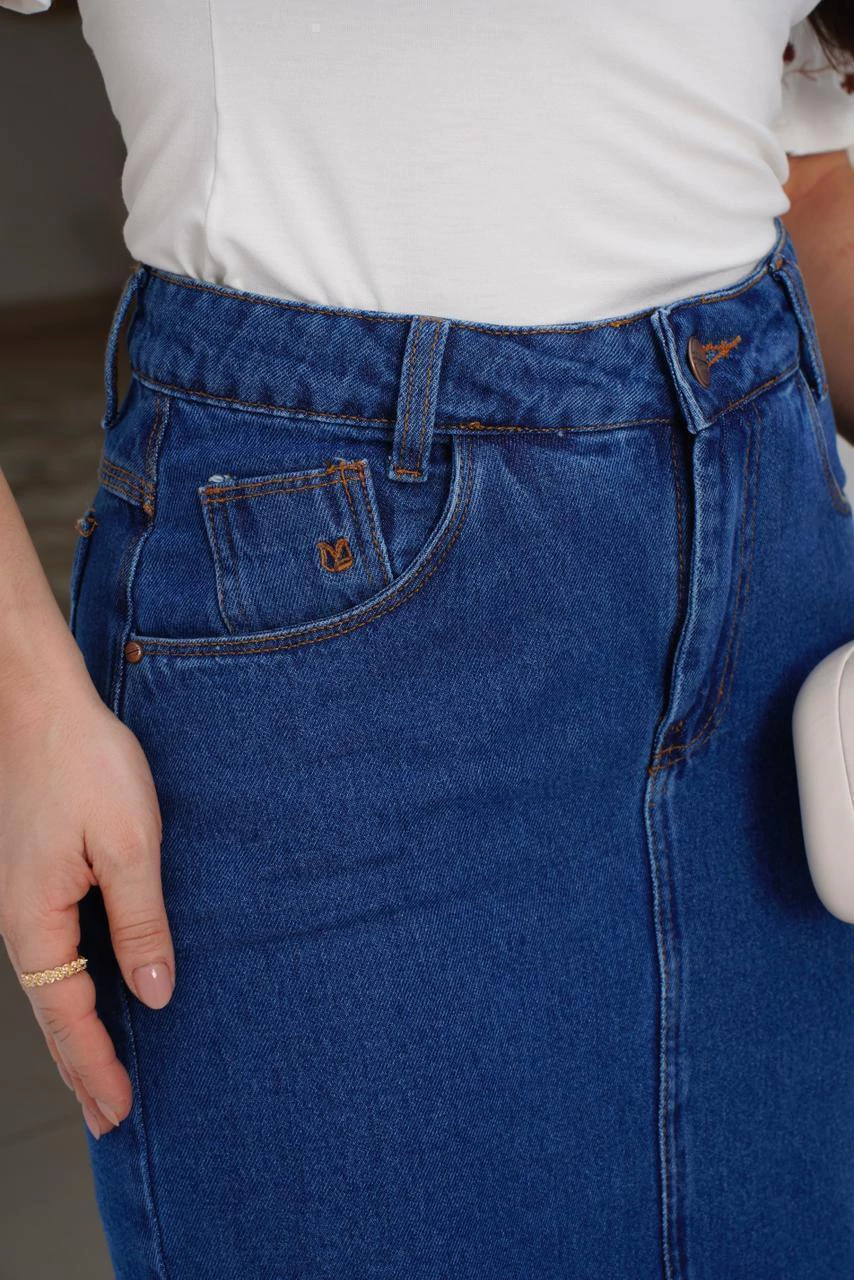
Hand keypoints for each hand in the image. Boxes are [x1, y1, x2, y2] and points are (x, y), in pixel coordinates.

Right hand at [0, 681, 173, 1138]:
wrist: (38, 702)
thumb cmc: (80, 761)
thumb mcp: (128, 843)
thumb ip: (140, 921)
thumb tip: (153, 990)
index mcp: (35, 921)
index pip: (68, 1018)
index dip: (96, 1067)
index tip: (120, 1112)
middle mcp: (19, 920)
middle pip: (51, 1013)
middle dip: (81, 1068)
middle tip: (110, 1117)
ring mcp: (22, 899)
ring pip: (50, 984)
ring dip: (77, 1032)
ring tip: (103, 1073)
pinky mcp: (34, 877)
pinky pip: (53, 951)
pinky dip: (73, 988)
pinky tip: (94, 992)